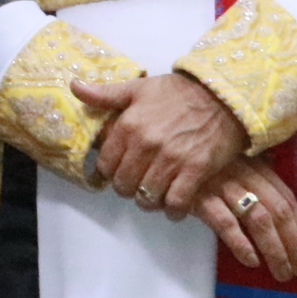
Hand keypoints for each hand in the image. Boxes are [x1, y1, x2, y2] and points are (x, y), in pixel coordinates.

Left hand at [71, 70, 246, 211]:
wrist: (221, 95)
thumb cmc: (178, 92)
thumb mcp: (137, 88)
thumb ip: (104, 94)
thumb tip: (74, 87)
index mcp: (129, 125)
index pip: (105, 164)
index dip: (109, 172)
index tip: (117, 173)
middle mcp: (146, 144)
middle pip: (124, 185)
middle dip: (127, 189)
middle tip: (136, 185)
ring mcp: (172, 159)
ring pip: (147, 197)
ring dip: (149, 201)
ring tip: (154, 195)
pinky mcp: (195, 170)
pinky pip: (176, 202)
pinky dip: (173, 210)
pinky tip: (174, 206)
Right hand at [188, 157, 296, 280]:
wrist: (160, 154)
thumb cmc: (198, 163)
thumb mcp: (231, 163)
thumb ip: (255, 178)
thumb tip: (281, 206)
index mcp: (256, 167)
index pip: (288, 199)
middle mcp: (244, 174)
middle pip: (279, 212)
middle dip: (294, 245)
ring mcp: (222, 184)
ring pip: (259, 219)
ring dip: (275, 250)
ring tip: (281, 273)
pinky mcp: (199, 196)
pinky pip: (226, 223)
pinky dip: (241, 243)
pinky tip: (251, 261)